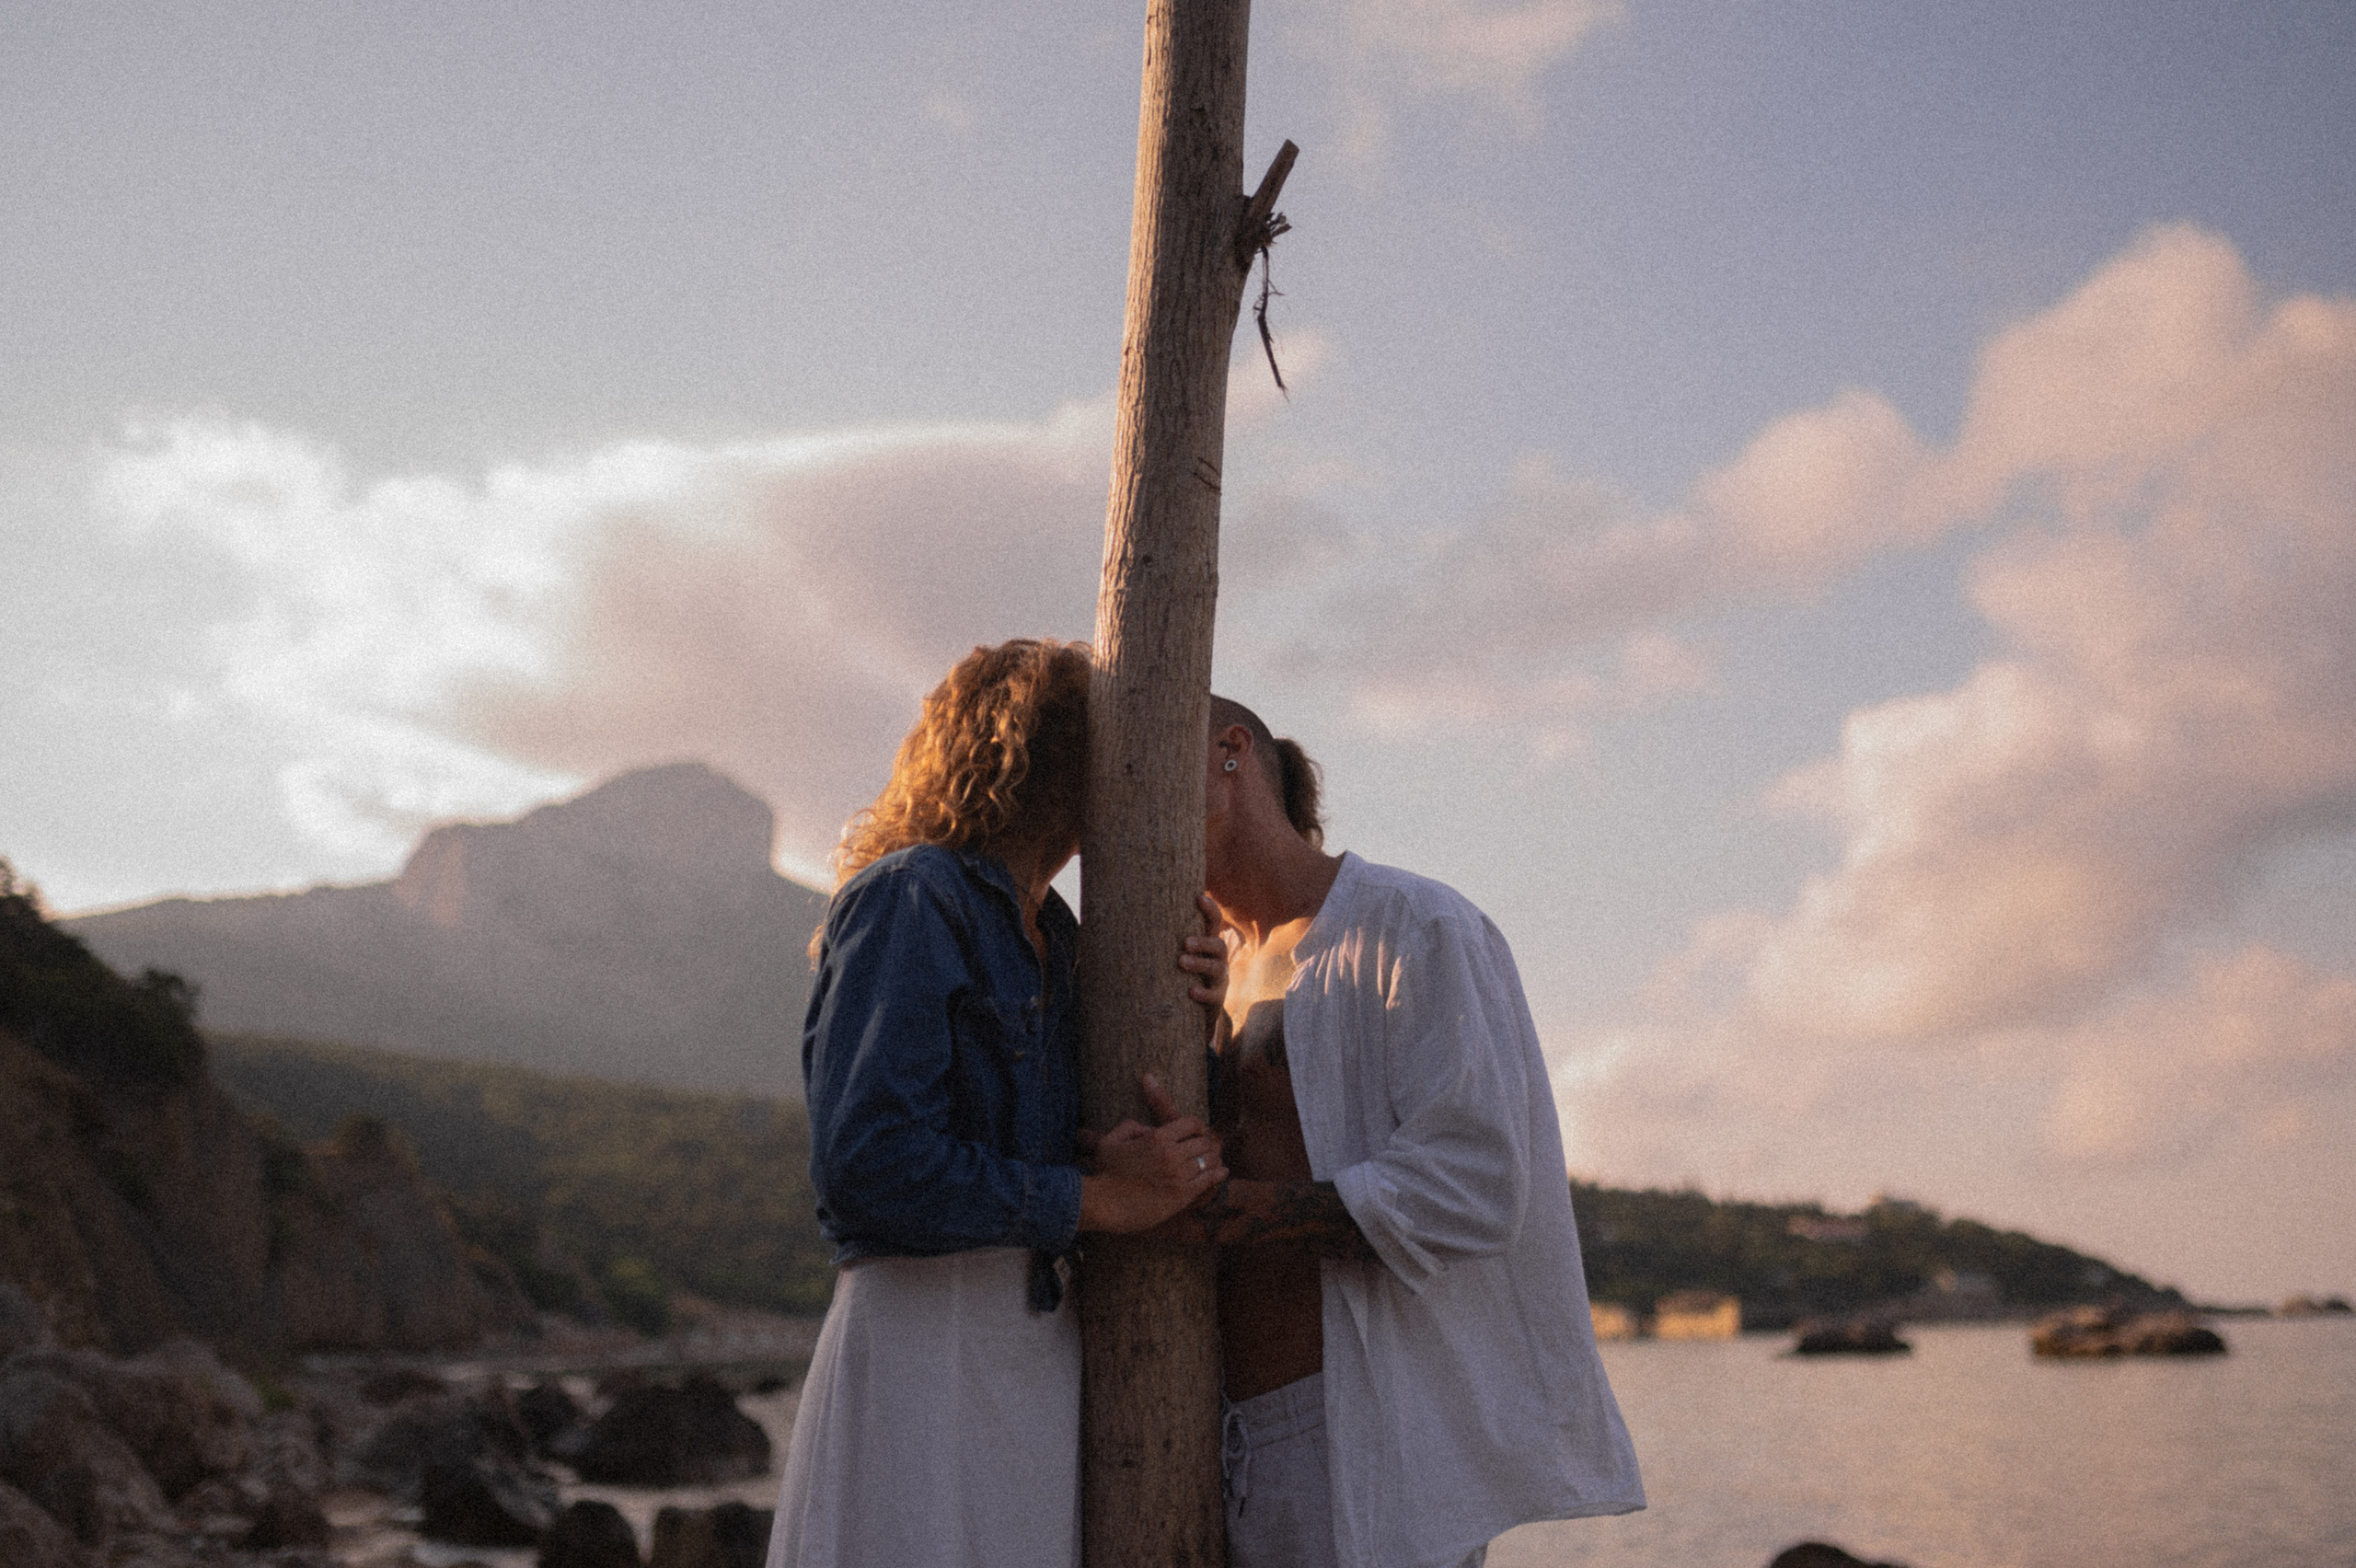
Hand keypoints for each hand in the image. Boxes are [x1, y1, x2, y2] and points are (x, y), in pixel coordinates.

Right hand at [1077, 1073, 1227, 1233]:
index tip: (1196, 1133)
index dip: (1197, 1127)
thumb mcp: (1111, 1140)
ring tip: (1213, 1162)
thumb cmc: (1104, 1173)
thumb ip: (1132, 1127)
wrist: (1102, 1203)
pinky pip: (1208, 1180)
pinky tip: (1221, 1173)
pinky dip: (1217, 1175)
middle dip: (1205, 1144)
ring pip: (1208, 1161)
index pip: (1191, 1123)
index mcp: (1156, 1137)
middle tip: (1204, 1150)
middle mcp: (1171, 1153)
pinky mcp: (1181, 1196)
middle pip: (1203, 1142)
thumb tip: (1150, 1128)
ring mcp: (1177, 1175)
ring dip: (1212, 1160)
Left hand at [1180, 893, 1229, 1010]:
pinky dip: (1204, 993)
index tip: (1199, 897)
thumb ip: (1170, 938)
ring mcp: (1219, 980)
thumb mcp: (1180, 954)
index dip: (1210, 910)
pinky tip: (1191, 991)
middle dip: (1203, 943)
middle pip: (1218, 946)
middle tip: (1185, 942)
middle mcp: (1218, 960)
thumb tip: (1139, 915)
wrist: (1196, 1010)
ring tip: (1181, 962)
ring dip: (1199, 964)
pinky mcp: (1217, 999)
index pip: (1214, 923)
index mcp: (1208, 945)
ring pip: (1217, 969)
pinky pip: (1214, 996)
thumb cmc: (1182, 974)